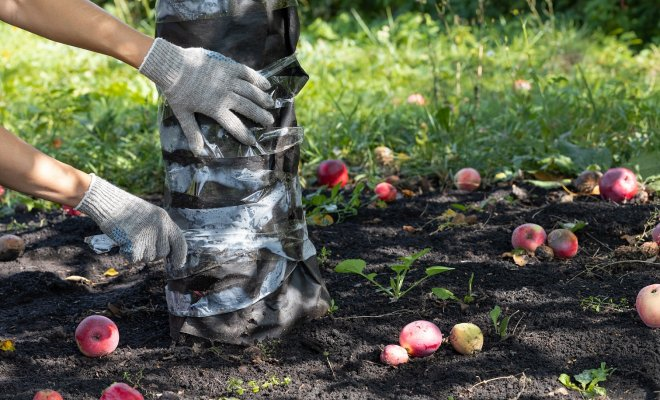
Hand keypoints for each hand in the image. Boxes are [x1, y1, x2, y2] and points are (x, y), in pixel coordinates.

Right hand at [75, 174, 186, 268]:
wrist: (108, 203)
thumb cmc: (126, 210)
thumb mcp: (150, 216)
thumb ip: (160, 231)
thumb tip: (166, 253)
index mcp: (165, 219)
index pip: (179, 242)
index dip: (180, 256)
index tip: (177, 265)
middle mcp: (160, 228)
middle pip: (163, 253)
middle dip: (153, 253)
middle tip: (140, 243)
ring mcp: (148, 236)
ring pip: (149, 258)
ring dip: (139, 254)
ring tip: (130, 239)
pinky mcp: (134, 243)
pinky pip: (135, 259)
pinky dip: (127, 254)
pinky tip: (122, 242)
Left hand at [139, 38, 274, 154]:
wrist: (172, 65)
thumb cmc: (176, 91)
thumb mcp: (183, 113)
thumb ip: (192, 132)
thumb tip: (197, 152)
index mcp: (215, 108)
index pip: (234, 125)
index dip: (244, 134)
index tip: (253, 141)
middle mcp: (225, 95)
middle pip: (247, 107)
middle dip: (260, 115)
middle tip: (270, 121)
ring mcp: (228, 79)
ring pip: (250, 91)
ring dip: (262, 98)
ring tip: (271, 104)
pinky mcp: (227, 66)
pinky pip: (246, 72)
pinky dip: (257, 78)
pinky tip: (266, 84)